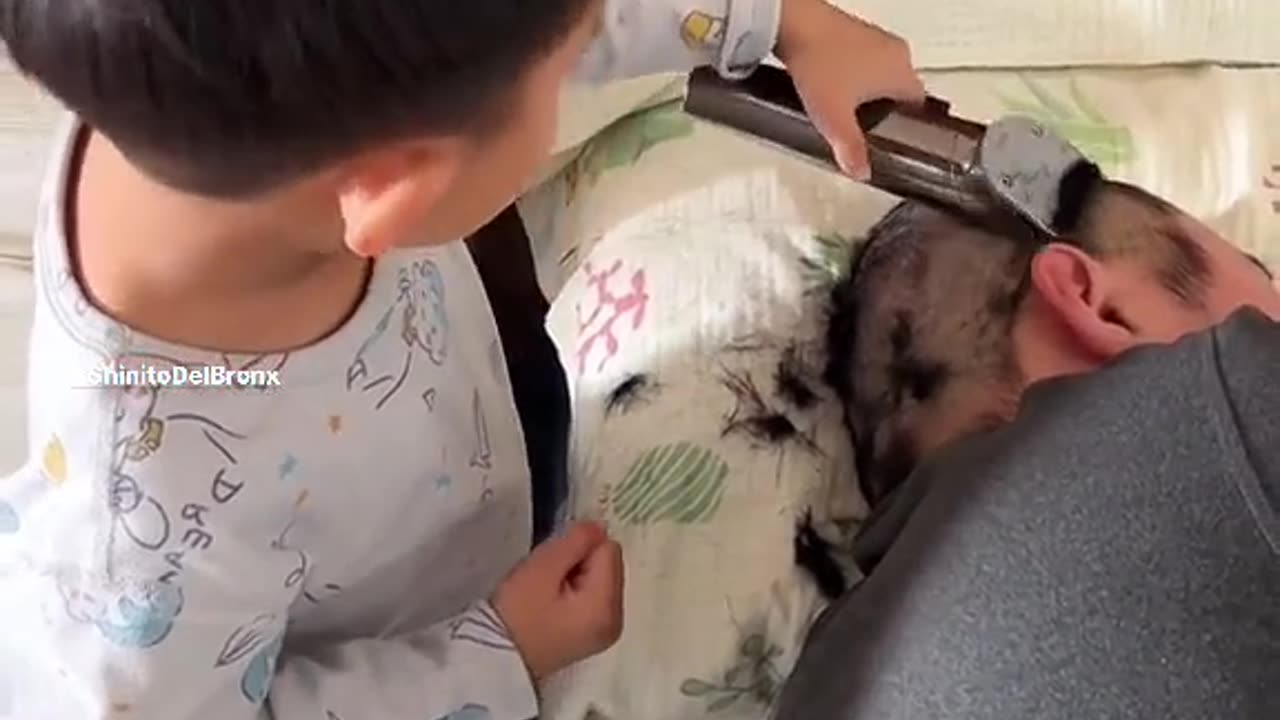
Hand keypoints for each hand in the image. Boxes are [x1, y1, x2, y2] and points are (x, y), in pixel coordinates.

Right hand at [492, 521, 623, 679]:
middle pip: (609, 564)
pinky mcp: (591, 636)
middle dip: (580, 562)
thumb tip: (600, 526)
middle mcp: (616, 621)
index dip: (579, 547)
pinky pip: (591, 597)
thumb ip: (577, 540)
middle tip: (547, 580)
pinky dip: (574, 593)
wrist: (493, 658)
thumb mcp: (544, 567)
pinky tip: (550, 605)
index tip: (552, 564)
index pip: (609, 549)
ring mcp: (605, 631)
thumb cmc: (516, 614)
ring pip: (599, 579)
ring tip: (546, 594)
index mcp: (608, 606)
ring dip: (575, 576)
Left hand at [775, 0, 925, 178]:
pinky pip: (864, 58)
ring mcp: (876, 38)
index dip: (909, 124)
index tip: (898, 136)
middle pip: (901, 88)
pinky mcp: (855, 31)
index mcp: (901, 73)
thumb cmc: (819, 62)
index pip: (919, 104)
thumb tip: (861, 172)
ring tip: (848, 109)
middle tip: (870, 127)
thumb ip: (851, 149)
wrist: (793, 23)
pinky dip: (853, 73)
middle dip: (886, 108)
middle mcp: (895, 52)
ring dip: (869, 90)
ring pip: (882, 72)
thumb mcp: (834, 119)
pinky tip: (833, 85)